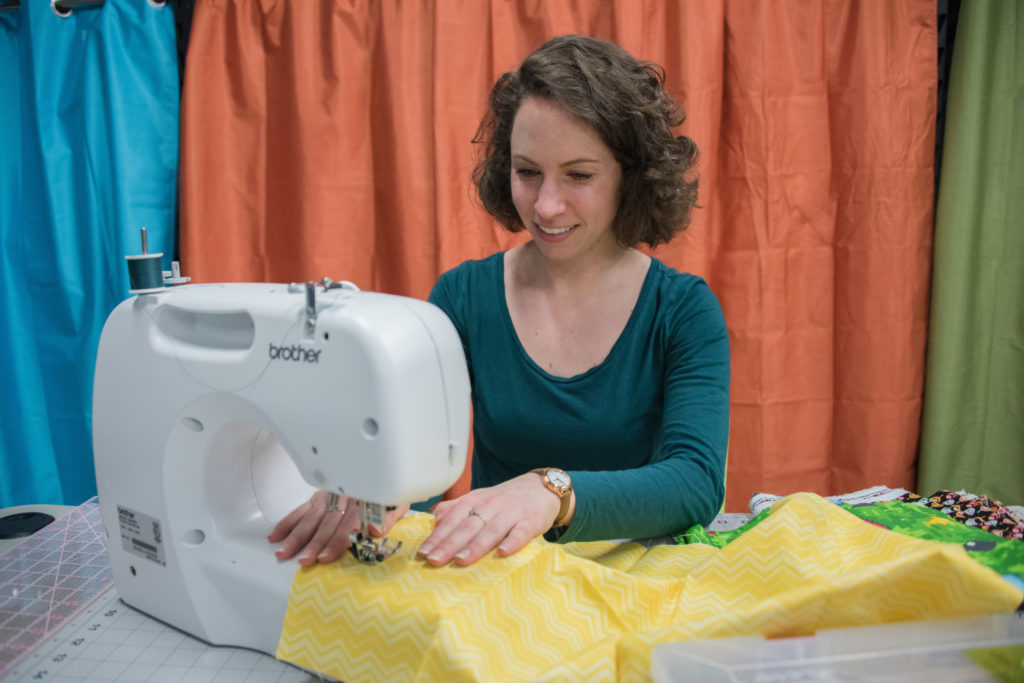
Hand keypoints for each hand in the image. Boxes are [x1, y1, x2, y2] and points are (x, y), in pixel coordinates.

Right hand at [268, 490, 408, 565]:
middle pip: (326, 524)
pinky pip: (302, 509)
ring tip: (284, 552)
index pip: (348, 525)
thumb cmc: (387, 495)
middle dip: (314, 543)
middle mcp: (342, 500)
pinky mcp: (319, 497)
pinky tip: (277, 535)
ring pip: (310, 518)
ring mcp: (328, 498)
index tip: (325, 556)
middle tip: (304, 560)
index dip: (336, 542)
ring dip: (296, 536)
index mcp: (362, 503)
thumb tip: (375, 531)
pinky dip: (288, 522)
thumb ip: (387, 518)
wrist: (380, 470)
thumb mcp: (396, 503)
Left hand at [417, 473, 563, 566]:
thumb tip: (435, 520)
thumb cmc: (505, 500)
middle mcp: (491, 505)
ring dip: (476, 545)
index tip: (424, 552)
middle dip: (450, 544)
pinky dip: (512, 542)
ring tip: (461, 560)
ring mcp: (511, 513)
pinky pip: (520, 532)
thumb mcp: (478, 499)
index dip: (438, 536)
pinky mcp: (531, 521)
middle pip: (468, 526)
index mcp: (475, 500)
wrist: (540, 488)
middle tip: (435, 560)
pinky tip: (503, 552)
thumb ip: (455, 509)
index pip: (452, 519)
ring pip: (491, 530)